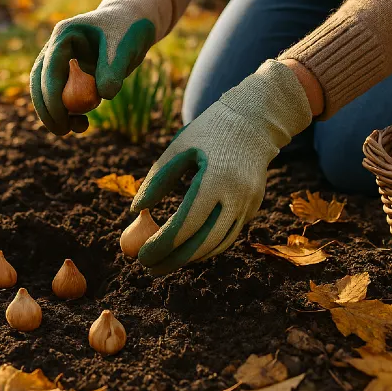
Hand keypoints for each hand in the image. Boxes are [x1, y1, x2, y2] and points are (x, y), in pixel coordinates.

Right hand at [31, 0, 167, 135]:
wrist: (134, 23)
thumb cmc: (129, 29)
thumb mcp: (124, 46)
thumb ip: (113, 69)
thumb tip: (103, 95)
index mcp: (64, 35)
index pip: (49, 69)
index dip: (52, 97)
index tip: (61, 120)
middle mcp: (57, 49)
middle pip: (39, 82)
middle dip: (46, 109)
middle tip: (61, 131)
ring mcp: (61, 62)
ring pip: (48, 92)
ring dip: (58, 113)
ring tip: (81, 127)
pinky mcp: (71, 74)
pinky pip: (63, 97)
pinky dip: (70, 112)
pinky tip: (84, 122)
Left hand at [132, 60, 313, 273]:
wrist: (255, 121)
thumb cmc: (209, 131)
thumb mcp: (178, 148)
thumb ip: (157, 180)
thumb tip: (136, 212)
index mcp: (215, 178)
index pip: (186, 223)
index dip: (162, 244)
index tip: (141, 257)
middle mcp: (236, 196)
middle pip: (204, 242)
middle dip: (174, 260)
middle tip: (149, 269)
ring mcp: (248, 204)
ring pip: (219, 244)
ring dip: (190, 258)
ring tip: (164, 263)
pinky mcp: (253, 207)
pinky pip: (228, 235)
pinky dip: (207, 247)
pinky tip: (186, 250)